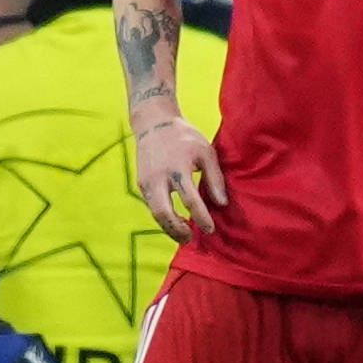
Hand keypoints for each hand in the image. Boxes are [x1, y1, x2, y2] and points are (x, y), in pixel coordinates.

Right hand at [131, 110, 225, 240]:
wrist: (153, 124)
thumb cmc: (185, 138)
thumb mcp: (206, 152)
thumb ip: (215, 178)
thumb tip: (222, 204)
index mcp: (177, 168)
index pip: (189, 199)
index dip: (200, 217)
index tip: (210, 229)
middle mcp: (158, 177)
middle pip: (164, 212)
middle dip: (177, 230)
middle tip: (191, 239)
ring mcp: (146, 182)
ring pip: (155, 213)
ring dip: (169, 227)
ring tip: (184, 235)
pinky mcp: (141, 184)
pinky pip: (152, 206)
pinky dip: (163, 217)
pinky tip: (175, 222)